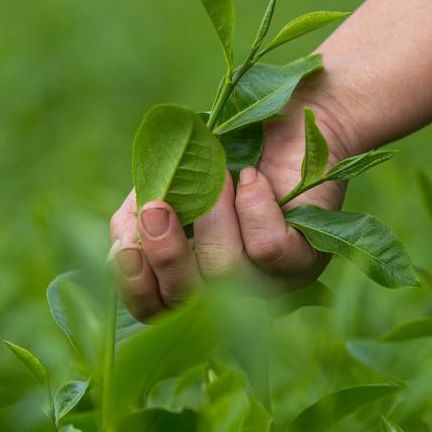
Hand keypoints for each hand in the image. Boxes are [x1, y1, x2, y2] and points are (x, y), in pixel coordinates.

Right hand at [109, 101, 349, 321]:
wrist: (284, 121)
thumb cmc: (219, 157)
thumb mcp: (166, 187)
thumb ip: (139, 218)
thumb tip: (129, 242)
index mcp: (194, 281)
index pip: (156, 310)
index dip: (136, 288)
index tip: (126, 249)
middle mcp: (232, 294)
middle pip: (188, 302)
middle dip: (167, 257)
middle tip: (156, 209)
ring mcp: (272, 283)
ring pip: (227, 270)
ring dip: (212, 216)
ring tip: (216, 176)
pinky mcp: (305, 261)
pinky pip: (267, 247)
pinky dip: (252, 206)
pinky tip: (250, 179)